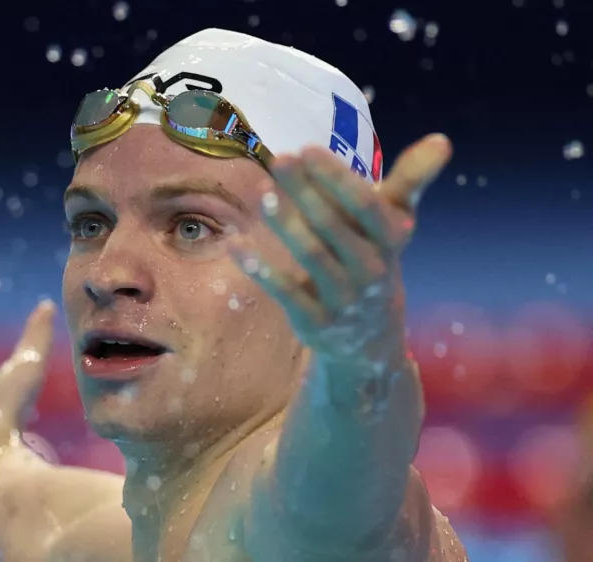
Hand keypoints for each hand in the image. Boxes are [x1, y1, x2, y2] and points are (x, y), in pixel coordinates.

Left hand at [235, 133, 451, 366]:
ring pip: (311, 257)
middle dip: (306, 192)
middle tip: (279, 159)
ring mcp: (342, 299)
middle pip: (335, 227)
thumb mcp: (394, 226)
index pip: (368, 207)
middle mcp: (371, 271)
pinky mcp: (314, 322)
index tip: (308, 148)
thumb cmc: (376, 261)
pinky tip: (236, 246)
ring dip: (285, 225)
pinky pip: (286, 293)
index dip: (338, 179)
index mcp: (390, 242)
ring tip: (262, 193)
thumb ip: (410, 182)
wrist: (371, 342)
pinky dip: (261, 270)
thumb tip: (442, 140)